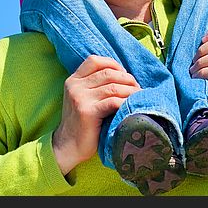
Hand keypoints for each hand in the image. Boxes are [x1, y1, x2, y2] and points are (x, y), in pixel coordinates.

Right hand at [52, 55, 140, 174]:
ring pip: (113, 87)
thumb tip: (125, 76)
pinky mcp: (87, 112)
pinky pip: (113, 101)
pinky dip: (126, 103)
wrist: (68, 147)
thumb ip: (95, 85)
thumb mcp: (83, 99)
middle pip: (108, 73)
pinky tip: (132, 108)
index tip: (125, 75)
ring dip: (131, 91)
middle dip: (127, 79)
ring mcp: (80, 98)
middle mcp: (75, 86)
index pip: (94, 61)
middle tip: (138, 89)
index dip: (113, 64)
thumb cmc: (82, 124)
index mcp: (73, 80)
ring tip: (139, 97)